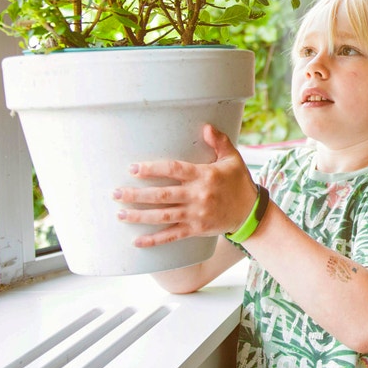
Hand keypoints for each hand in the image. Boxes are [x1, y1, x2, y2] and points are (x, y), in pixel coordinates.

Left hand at [113, 124, 257, 247]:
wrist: (251, 212)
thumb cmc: (239, 182)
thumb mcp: (233, 159)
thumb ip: (220, 141)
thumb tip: (206, 127)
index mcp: (205, 175)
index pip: (174, 170)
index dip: (152, 169)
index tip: (133, 168)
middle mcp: (198, 195)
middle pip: (162, 195)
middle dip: (137, 195)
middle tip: (116, 192)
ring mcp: (196, 215)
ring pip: (163, 215)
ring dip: (140, 216)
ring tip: (120, 213)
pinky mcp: (196, 230)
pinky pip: (172, 235)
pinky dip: (154, 239)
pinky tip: (137, 241)